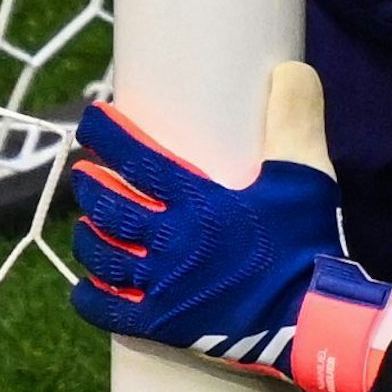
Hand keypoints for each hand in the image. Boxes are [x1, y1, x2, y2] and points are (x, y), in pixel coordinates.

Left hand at [70, 62, 391, 391]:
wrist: (308, 315)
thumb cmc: (304, 240)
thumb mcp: (306, 172)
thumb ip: (295, 118)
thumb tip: (290, 68)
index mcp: (197, 200)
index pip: (138, 160)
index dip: (109, 136)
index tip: (91, 119)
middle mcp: (169, 240)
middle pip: (111, 208)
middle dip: (91, 186)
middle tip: (83, 172)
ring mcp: (160, 285)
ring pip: (104, 256)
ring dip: (87, 235)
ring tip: (84, 221)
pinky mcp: (162, 323)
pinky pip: (110, 310)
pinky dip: (90, 297)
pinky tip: (84, 286)